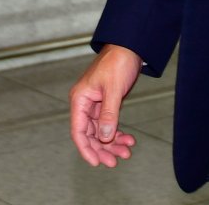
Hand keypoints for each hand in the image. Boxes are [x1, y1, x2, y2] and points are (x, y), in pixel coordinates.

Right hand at [69, 44, 142, 167]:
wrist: (130, 46)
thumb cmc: (118, 61)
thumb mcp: (114, 89)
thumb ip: (109, 114)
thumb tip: (105, 138)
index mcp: (80, 99)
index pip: (78, 131)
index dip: (86, 149)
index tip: (97, 162)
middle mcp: (85, 103)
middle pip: (90, 135)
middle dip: (103, 149)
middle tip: (115, 161)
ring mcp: (96, 105)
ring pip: (101, 132)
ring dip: (112, 144)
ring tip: (126, 152)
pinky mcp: (106, 104)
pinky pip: (109, 124)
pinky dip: (118, 133)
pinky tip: (128, 139)